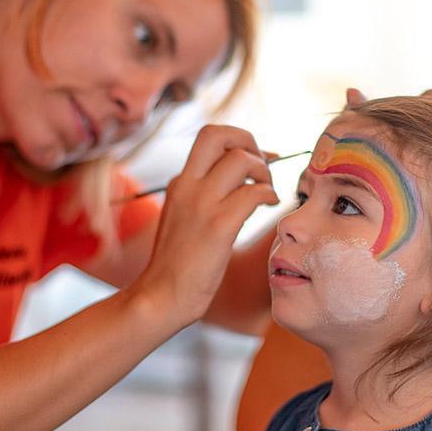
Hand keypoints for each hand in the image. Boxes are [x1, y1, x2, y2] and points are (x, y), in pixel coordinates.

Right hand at [133, 125, 279, 325]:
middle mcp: (187, 185)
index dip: (240, 142)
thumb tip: (241, 180)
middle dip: (249, 141)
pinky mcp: (218, 226)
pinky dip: (269, 194)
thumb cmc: (179, 264)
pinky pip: (254, 192)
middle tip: (263, 165)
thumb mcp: (183, 218)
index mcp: (179, 183)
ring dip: (265, 172)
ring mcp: (201, 204)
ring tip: (268, 193)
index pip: (210, 140)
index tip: (258, 159)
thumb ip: (204, 196)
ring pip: (241, 160)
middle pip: (218, 134)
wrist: (161, 296)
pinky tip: (269, 207)